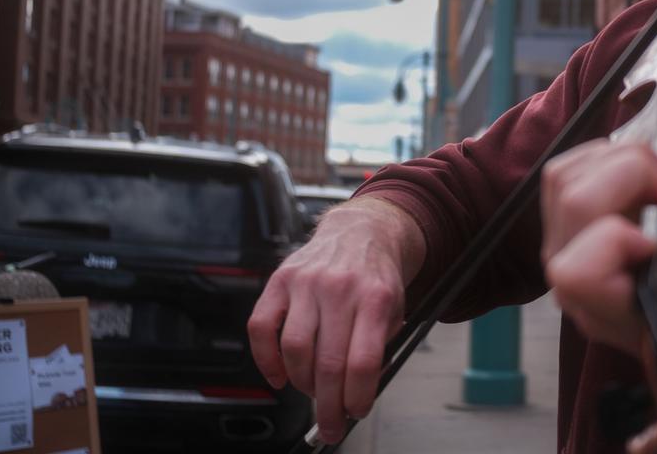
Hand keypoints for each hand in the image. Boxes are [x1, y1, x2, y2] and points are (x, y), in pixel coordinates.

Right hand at [247, 196, 423, 443]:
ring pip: (294, 349)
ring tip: (313, 391)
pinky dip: (265, 360)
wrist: (362, 231)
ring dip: (301, 383)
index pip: (363, 361)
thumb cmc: (377, 277)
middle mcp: (339, 288)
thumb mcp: (395, 308)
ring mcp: (306, 282)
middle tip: (330, 424)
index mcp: (375, 297)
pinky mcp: (280, 279)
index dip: (357, 397)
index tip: (355, 413)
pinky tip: (279, 376)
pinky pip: (261, 327)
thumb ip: (379, 346)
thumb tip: (356, 394)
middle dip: (328, 405)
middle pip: (327, 363)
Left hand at [541, 141, 656, 353]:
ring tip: (654, 179)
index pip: (579, 272)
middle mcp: (575, 288)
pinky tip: (634, 178)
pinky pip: (560, 175)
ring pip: (561, 180)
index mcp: (616, 312)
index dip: (617, 239)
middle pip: (573, 201)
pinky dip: (600, 160)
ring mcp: (562, 256)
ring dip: (614, 161)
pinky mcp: (561, 230)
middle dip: (631, 172)